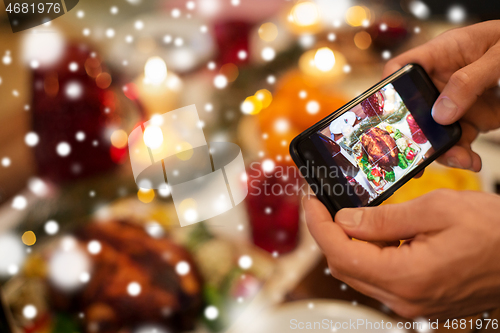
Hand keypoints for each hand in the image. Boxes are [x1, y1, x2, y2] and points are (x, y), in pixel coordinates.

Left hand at [304, 190, 499, 318]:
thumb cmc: (496, 232)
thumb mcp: (437, 209)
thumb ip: (384, 218)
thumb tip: (345, 220)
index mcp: (405, 277)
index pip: (340, 253)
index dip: (318, 225)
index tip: (311, 199)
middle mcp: (404, 298)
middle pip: (344, 266)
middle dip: (327, 232)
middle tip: (323, 203)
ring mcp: (412, 303)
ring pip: (360, 273)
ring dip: (348, 242)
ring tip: (348, 212)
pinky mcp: (420, 299)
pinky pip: (380, 277)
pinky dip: (369, 253)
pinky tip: (376, 231)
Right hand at [383, 20, 499, 171]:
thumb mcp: (497, 55)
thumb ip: (470, 80)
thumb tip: (441, 113)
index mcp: (441, 54)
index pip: (401, 69)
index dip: (387, 89)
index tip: (385, 113)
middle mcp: (441, 81)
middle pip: (412, 110)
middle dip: (413, 135)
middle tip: (418, 154)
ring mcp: (454, 103)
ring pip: (433, 133)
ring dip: (442, 152)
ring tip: (460, 159)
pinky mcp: (470, 120)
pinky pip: (459, 143)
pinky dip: (463, 157)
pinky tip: (472, 161)